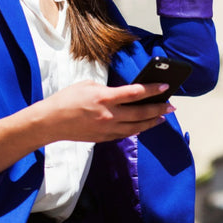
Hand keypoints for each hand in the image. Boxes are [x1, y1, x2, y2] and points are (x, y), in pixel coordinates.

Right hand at [39, 80, 173, 142]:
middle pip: (140, 113)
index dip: (152, 89)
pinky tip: (143, 126)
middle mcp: (108, 115)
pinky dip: (136, 129)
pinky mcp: (103, 138)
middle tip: (172, 106)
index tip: (165, 86)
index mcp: (104, 97)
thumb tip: (120, 94)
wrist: (50, 122)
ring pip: (136, 127)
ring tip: (162, 117)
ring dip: (151, 122)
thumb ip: (107, 89)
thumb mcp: (87, 85)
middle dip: (159, 108)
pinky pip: (125, 134)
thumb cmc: (66, 99)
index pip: (135, 93)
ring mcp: (106, 128)